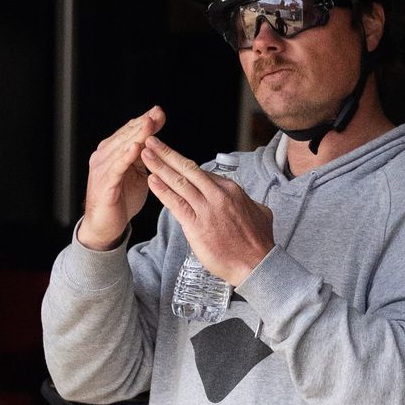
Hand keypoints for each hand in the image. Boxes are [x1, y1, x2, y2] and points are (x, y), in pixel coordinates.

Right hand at [79, 107, 165, 248]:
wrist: (106, 225)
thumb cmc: (121, 199)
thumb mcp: (136, 174)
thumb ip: (143, 157)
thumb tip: (156, 141)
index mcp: (112, 152)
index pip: (129, 131)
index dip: (144, 121)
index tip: (159, 112)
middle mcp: (104, 156)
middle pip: (126, 135)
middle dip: (142, 124)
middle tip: (156, 114)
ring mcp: (102, 169)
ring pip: (121, 147)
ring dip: (136, 135)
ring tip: (149, 124)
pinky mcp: (104, 183)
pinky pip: (116, 167)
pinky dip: (125, 156)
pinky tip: (136, 148)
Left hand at [138, 140, 274, 285]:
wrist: (258, 265)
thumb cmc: (259, 243)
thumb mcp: (260, 213)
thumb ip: (248, 203)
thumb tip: (246, 200)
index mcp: (231, 189)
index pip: (201, 172)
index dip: (181, 163)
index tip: (169, 156)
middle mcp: (218, 195)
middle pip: (187, 169)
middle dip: (166, 153)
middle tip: (150, 140)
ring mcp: (207, 209)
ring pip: (179, 182)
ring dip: (159, 166)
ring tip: (144, 154)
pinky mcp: (197, 226)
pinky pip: (176, 204)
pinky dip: (162, 190)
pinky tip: (151, 180)